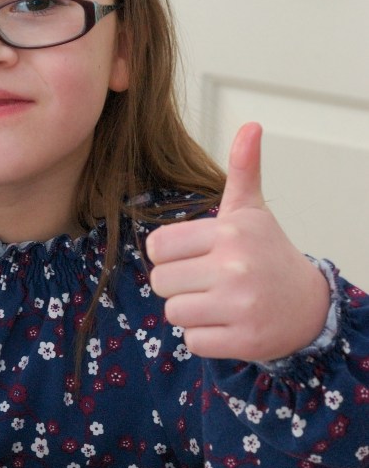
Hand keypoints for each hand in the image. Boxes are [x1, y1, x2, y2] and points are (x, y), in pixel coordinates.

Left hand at [146, 122, 329, 361]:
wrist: (310, 307)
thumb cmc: (268, 255)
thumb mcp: (252, 212)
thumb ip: (243, 170)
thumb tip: (251, 125)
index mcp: (230, 232)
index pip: (157, 248)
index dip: (169, 256)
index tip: (193, 257)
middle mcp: (235, 267)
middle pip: (161, 283)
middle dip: (177, 285)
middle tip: (207, 282)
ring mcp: (241, 306)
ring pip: (174, 314)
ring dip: (190, 313)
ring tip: (217, 303)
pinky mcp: (245, 341)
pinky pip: (192, 342)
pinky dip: (204, 337)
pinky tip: (227, 325)